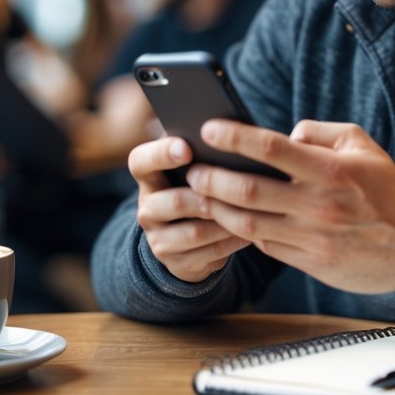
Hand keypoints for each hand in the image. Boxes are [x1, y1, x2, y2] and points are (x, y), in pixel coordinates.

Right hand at [127, 136, 252, 282]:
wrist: (186, 239)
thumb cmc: (198, 187)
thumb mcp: (192, 168)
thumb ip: (202, 152)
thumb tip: (234, 131)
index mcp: (149, 177)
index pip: (141, 161)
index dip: (161, 154)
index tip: (188, 148)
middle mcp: (148, 208)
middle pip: (173, 201)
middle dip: (206, 196)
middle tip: (233, 186)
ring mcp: (159, 238)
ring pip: (195, 232)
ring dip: (226, 221)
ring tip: (253, 210)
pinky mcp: (176, 263)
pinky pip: (209, 253)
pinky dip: (233, 241)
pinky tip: (253, 231)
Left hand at [186, 119, 394, 293]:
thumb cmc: (386, 189)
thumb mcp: (361, 145)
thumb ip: (320, 132)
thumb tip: (286, 133)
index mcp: (329, 169)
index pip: (271, 148)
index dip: (235, 137)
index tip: (209, 128)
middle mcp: (318, 203)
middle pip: (248, 189)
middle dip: (212, 177)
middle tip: (192, 168)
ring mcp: (312, 236)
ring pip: (248, 222)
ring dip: (217, 208)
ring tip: (198, 195)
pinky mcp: (310, 261)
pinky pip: (264, 244)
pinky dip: (241, 231)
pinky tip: (228, 218)